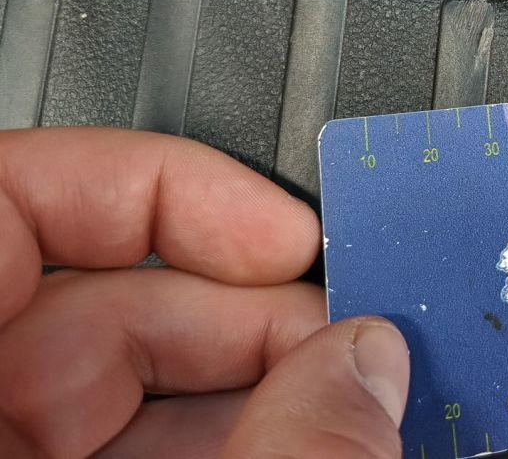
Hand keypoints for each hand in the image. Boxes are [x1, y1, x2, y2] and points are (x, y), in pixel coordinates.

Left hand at [0, 127, 408, 457]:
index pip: (10, 197)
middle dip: (249, 308)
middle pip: (103, 297)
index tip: (277, 232)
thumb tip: (364, 363)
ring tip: (350, 403)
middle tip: (346, 342)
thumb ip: (280, 450)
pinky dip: (235, 435)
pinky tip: (307, 443)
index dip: (159, 184)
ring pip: (132, 382)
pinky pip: (138, 448)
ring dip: (262, 378)